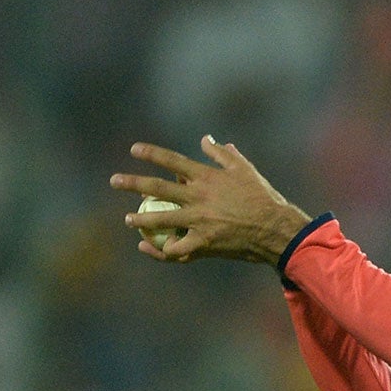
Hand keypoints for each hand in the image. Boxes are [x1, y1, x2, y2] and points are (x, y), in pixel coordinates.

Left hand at [110, 136, 311, 265]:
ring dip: (141, 219)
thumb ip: (222, 153)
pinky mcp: (203, 244)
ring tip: (129, 219)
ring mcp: (198, 222)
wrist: (275, 230)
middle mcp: (198, 198)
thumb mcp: (245, 169)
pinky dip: (162, 250)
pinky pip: (177, 249)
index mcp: (206, 177)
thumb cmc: (262, 197)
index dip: (151, 154)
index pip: (172, 161)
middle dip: (133, 183)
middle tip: (114, 181)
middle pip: (158, 189)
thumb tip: (205, 139)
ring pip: (161, 220)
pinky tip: (149, 248)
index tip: (134, 150)